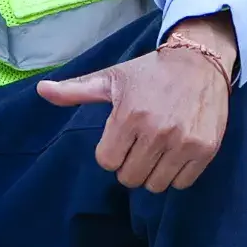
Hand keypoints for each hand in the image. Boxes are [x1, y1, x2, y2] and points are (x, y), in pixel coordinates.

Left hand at [33, 16, 236, 190]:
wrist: (200, 61)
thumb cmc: (151, 72)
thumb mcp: (112, 77)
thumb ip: (76, 90)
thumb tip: (41, 90)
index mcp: (128, 115)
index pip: (107, 162)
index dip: (112, 152)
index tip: (122, 136)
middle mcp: (156, 131)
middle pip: (130, 178)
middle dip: (131, 164)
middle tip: (141, 144)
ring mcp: (183, 142)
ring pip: (156, 185)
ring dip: (153, 172)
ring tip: (159, 150)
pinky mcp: (205, 149)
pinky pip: (182, 183)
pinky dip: (176, 174)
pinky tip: (176, 153)